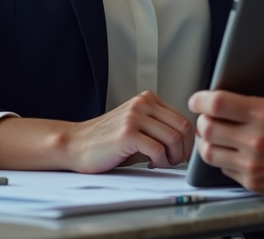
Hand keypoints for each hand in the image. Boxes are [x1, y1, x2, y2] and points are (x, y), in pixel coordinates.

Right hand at [63, 90, 194, 172]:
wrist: (75, 145)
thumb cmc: (106, 141)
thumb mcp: (137, 127)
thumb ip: (159, 129)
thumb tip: (186, 144)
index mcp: (147, 99)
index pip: (182, 118)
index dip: (188, 140)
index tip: (182, 154)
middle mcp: (142, 104)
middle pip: (182, 127)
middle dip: (184, 150)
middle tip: (174, 162)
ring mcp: (134, 117)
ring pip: (173, 138)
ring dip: (173, 157)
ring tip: (161, 163)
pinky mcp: (127, 134)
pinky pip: (158, 149)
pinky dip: (160, 161)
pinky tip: (149, 164)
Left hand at [188, 32, 263, 212]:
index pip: (219, 103)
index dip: (201, 98)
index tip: (198, 98)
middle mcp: (255, 140)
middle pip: (207, 127)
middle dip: (202, 119)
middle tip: (207, 114)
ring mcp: (252, 163)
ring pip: (209, 152)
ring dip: (207, 141)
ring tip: (214, 134)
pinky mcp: (253, 182)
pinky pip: (223, 170)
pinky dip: (221, 159)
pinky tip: (231, 151)